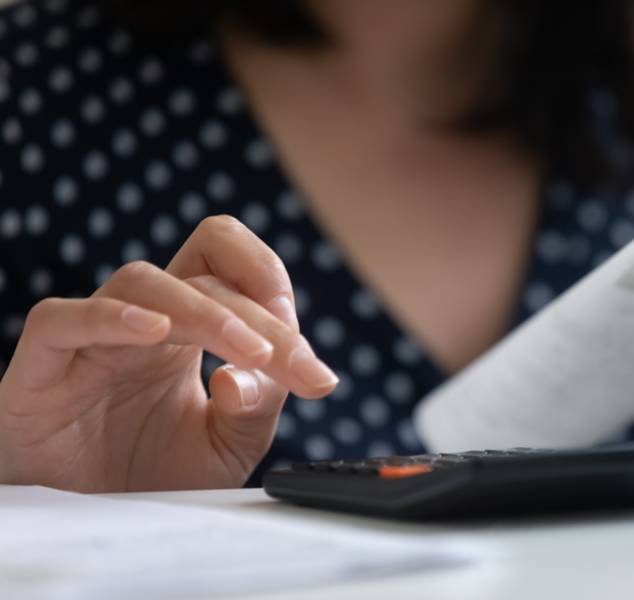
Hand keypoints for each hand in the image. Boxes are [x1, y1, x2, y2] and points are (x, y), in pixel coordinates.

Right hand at [0, 216, 338, 491]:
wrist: (85, 522)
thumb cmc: (150, 473)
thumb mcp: (227, 447)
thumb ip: (256, 409)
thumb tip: (248, 373)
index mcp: (191, 329)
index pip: (233, 267)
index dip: (276, 293)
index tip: (311, 369)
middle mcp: (145, 321)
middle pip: (204, 273)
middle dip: (262, 318)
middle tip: (294, 367)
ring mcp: (93, 338)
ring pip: (143, 280)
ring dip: (206, 312)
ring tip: (247, 351)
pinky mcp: (42, 366)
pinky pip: (63, 319)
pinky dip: (110, 317)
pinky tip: (156, 331)